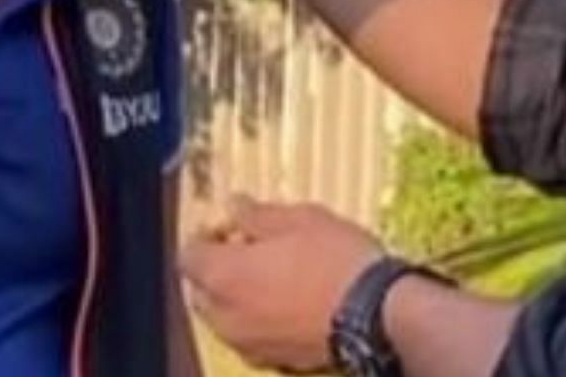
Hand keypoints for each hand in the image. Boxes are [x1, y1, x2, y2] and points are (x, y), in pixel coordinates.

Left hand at [182, 198, 386, 372]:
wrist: (377, 315)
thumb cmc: (334, 258)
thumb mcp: (299, 220)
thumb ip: (257, 214)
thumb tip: (234, 205)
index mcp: (224, 276)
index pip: (188, 256)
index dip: (205, 237)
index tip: (229, 227)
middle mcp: (225, 316)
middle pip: (201, 291)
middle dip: (215, 271)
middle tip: (246, 251)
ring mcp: (248, 344)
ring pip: (223, 319)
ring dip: (233, 299)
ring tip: (267, 280)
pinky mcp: (273, 361)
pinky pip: (249, 338)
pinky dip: (255, 321)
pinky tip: (284, 306)